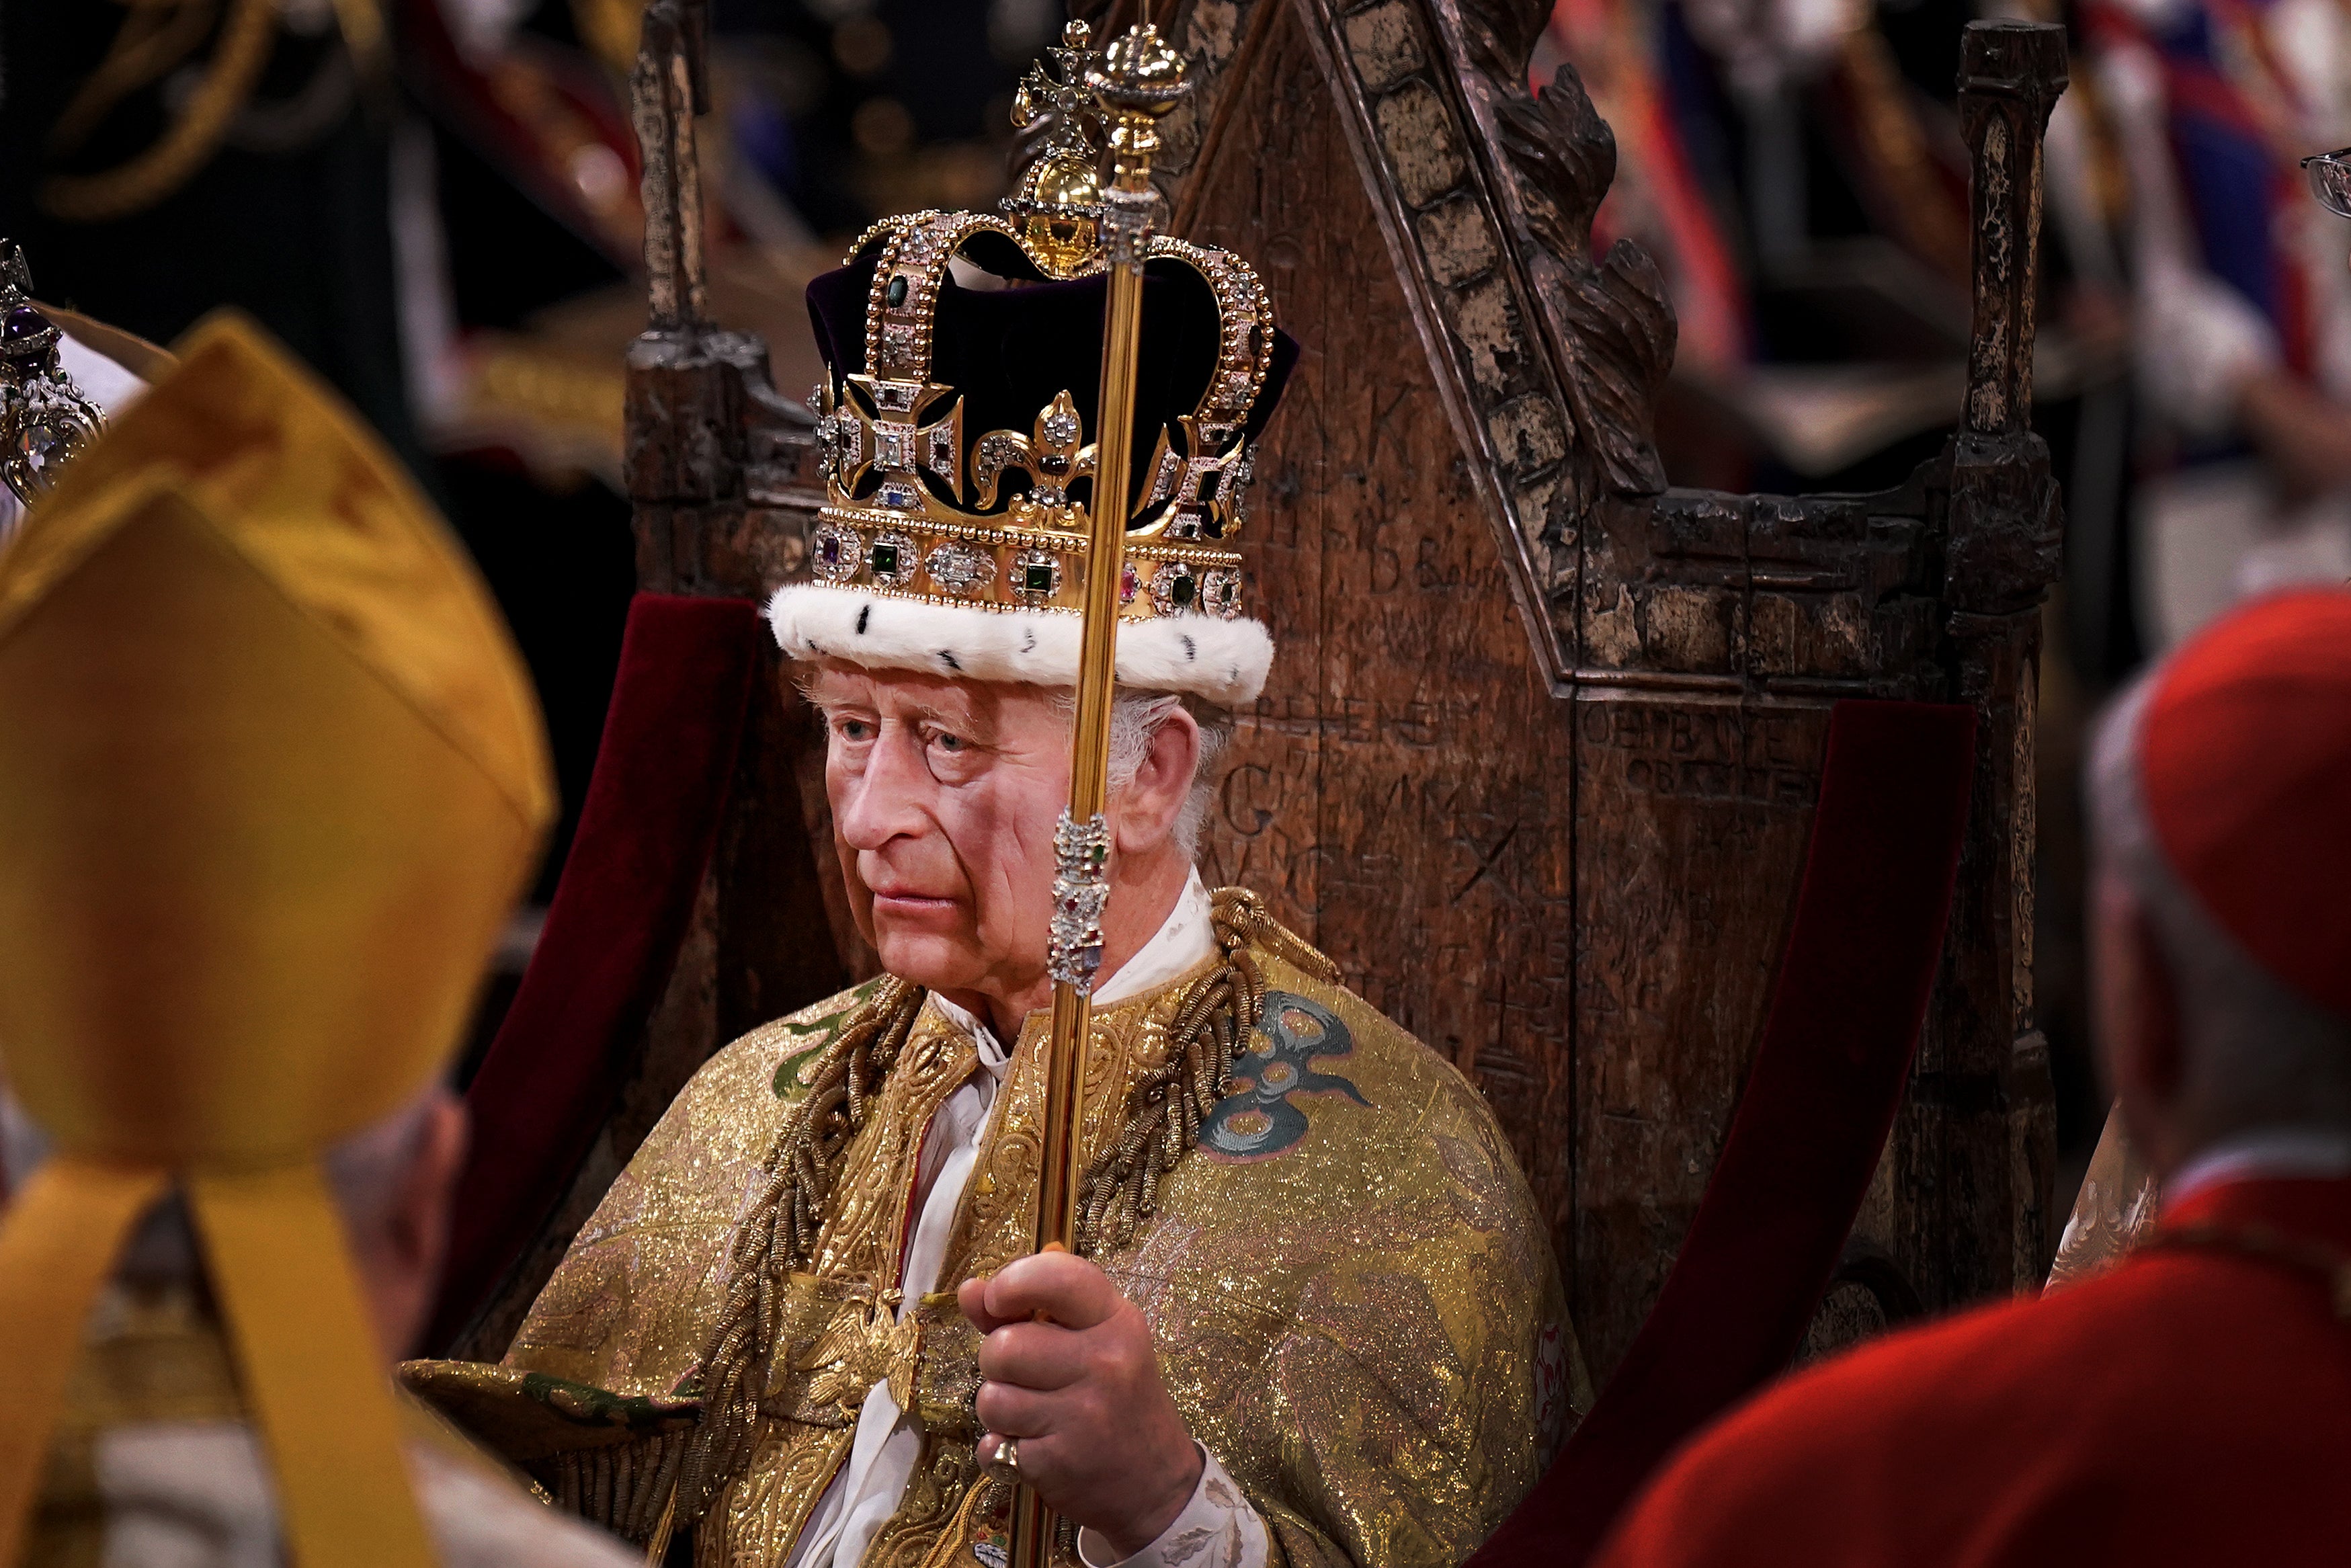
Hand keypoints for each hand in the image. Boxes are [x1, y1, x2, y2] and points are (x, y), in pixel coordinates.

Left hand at [959, 1251, 1204, 1559]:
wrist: (1155, 1482)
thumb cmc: (1116, 1400)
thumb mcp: (1092, 1343)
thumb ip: (1026, 1313)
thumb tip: (969, 1290)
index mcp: (1116, 1321)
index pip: (1056, 1277)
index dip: (1012, 1283)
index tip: (999, 1301)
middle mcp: (1105, 1362)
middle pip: (1004, 1346)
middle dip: (998, 1362)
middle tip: (1024, 1375)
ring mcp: (1083, 1414)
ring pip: (991, 1397)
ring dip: (999, 1408)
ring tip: (1032, 1414)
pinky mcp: (1059, 1461)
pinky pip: (994, 1444)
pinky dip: (1003, 1448)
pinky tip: (1035, 1447)